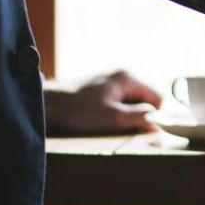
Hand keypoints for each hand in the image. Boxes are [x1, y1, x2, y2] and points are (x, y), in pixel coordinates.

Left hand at [44, 70, 162, 134]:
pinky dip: (116, 111)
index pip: (158, 96)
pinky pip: (118, 101)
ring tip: (111, 124)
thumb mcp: (113, 117)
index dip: (156, 114)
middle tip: (126, 128)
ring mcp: (109, 80)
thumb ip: (139, 116)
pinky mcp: (99, 88)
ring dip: (126, 114)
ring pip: (131, 101)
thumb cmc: (78, 110)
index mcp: (128, 78)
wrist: (45, 104)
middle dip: (140, 114)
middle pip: (145, 98)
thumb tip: (159, 119)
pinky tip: (102, 119)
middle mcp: (122, 75)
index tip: (146, 128)